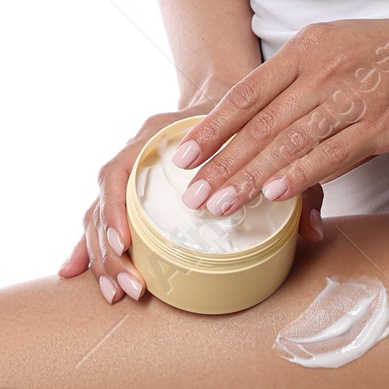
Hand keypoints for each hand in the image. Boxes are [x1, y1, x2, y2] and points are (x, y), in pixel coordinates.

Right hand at [57, 110, 326, 302]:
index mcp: (157, 133)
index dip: (117, 208)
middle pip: (102, 200)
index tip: (127, 241)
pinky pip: (99, 218)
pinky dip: (87, 246)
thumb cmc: (250, 123)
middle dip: (110, 249)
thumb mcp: (275, 146)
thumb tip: (314, 233)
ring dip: (101, 255)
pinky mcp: (130, 191)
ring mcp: (128, 172)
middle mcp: (134, 150)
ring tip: (116, 293)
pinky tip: (74, 275)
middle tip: (132, 287)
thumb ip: (296, 184)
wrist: (229, 95)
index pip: (120, 169)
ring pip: (96, 213)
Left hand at [167, 13, 388, 218]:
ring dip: (250, 177)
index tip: (183, 155)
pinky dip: (300, 175)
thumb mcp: (344, 49)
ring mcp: (353, 95)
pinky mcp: (383, 123)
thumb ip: (306, 81)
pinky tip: (276, 195)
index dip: (212, 127)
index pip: (247, 92)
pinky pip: (332, 153)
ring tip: (220, 206)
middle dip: (221, 162)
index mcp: (308, 48)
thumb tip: (271, 122)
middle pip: (260, 122)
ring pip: (289, 141)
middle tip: (191, 197)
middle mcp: (324, 67)